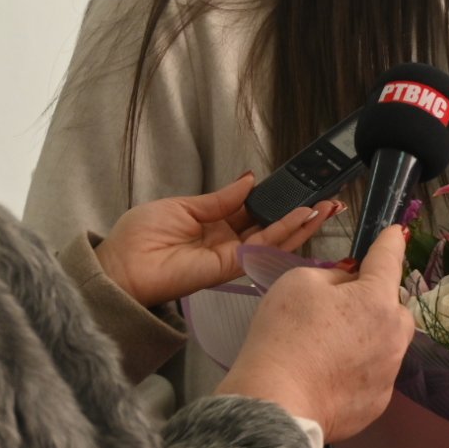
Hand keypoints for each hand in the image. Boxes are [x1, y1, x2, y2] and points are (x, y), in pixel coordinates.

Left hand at [95, 173, 342, 306]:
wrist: (120, 267)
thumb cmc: (139, 237)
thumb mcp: (184, 206)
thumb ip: (221, 198)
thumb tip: (250, 179)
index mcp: (215, 224)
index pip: (256, 210)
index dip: (279, 199)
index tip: (300, 186)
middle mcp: (228, 241)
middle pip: (273, 225)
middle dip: (301, 212)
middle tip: (328, 197)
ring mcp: (231, 256)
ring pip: (276, 239)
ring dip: (303, 222)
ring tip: (327, 206)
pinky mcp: (230, 267)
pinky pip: (263, 248)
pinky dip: (286, 232)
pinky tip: (303, 217)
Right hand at [215, 225, 415, 441]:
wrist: (276, 404)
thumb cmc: (284, 337)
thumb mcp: (299, 283)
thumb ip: (333, 277)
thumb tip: (348, 285)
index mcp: (378, 299)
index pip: (389, 259)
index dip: (391, 242)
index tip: (395, 234)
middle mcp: (394, 334)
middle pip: (392, 306)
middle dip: (373, 302)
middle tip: (338, 311)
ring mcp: (389, 370)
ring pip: (385, 342)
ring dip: (367, 338)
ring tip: (329, 350)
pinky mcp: (378, 400)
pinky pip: (373, 374)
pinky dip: (358, 370)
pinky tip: (330, 376)